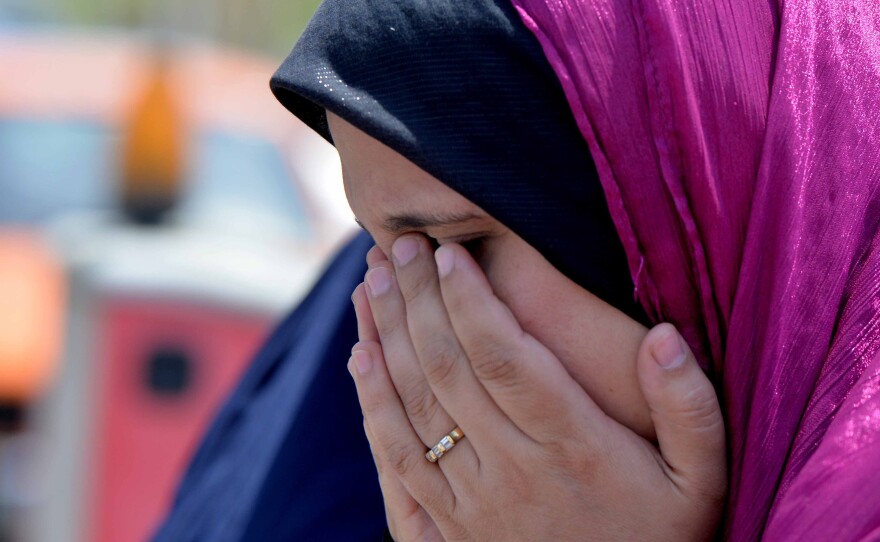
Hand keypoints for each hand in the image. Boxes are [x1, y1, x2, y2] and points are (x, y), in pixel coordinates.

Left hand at [348, 235, 726, 540]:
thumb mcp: (701, 481)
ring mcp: (471, 501)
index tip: (446, 253)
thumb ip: (689, 408)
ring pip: (411, 407)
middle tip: (398, 246)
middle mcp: (511, 469)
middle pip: (447, 369)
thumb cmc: (662, 537)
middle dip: (416, 300)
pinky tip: (360, 358)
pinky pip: (397, 462)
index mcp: (572, 446)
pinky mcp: (446, 529)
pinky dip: (371, 406)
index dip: (469, 300)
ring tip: (369, 282)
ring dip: (383, 338)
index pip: (504, 357)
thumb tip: (664, 337)